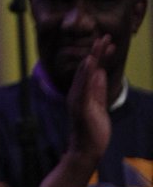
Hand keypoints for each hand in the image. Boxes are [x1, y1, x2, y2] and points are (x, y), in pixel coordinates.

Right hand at [66, 34, 113, 160]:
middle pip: (87, 69)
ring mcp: (78, 99)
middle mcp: (77, 93)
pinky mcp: (81, 107)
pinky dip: (86, 74)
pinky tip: (90, 63)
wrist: (86, 150)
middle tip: (104, 36)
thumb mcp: (99, 106)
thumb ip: (97, 90)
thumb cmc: (92, 131)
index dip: (100, 56)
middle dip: (96, 52)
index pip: (92, 71)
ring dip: (92, 58)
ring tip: (99, 44)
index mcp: (82, 93)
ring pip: (85, 75)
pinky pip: (83, 87)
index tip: (108, 43)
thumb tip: (99, 72)